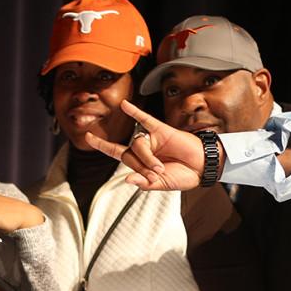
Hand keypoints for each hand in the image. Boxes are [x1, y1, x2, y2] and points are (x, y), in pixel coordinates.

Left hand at [85, 99, 210, 190]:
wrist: (203, 167)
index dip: (102, 145)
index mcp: (140, 162)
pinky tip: (124, 106)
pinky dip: (134, 112)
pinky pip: (145, 119)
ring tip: (161, 168)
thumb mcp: (162, 185)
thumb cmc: (184, 176)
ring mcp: (152, 138)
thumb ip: (145, 183)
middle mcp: (144, 149)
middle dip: (142, 166)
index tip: (87, 136)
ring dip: (148, 158)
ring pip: (138, 143)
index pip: (117, 153)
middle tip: (157, 174)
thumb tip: (127, 180)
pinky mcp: (162, 130)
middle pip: (129, 153)